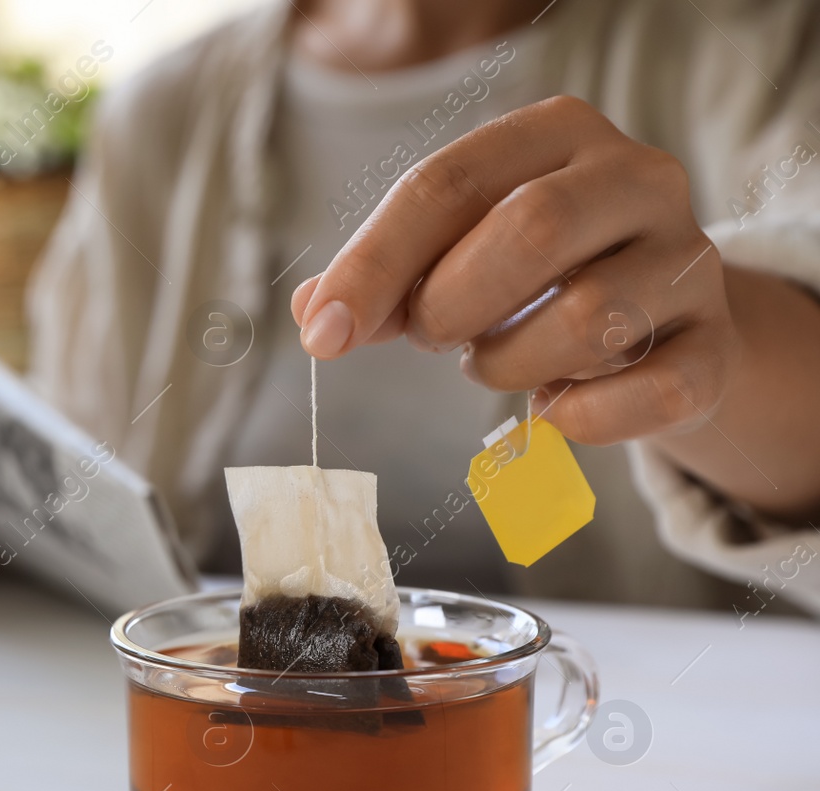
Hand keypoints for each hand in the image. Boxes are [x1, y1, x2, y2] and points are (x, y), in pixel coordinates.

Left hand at [291, 95, 736, 445]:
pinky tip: (553, 406)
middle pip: (531, 229)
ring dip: (508, 362)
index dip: (372, 265)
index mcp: (556, 135)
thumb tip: (315, 314)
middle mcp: (637, 178)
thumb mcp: (457, 253)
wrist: (659, 319)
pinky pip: (650, 392)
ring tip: (494, 360)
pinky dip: (581, 417)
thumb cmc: (536, 276)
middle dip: (452, 303)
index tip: (324, 334)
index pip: (445, 185)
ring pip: (590, 316)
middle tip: (429, 334)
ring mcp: (689, 260)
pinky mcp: (713, 345)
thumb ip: (384, 280)